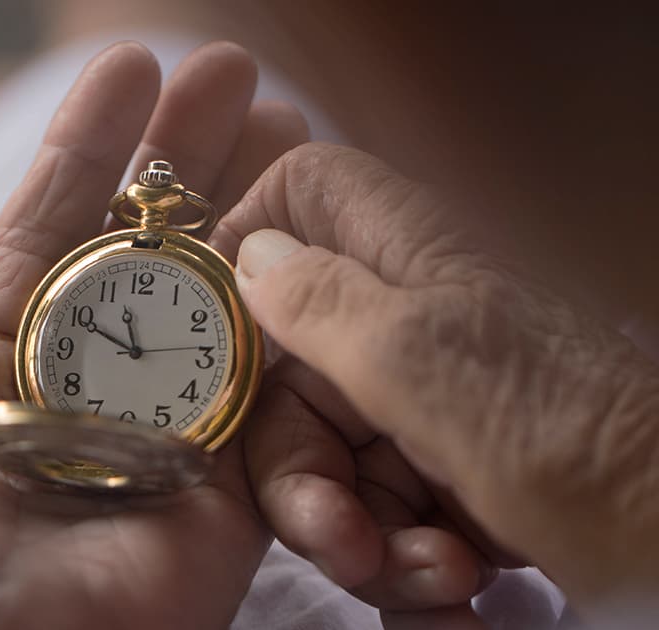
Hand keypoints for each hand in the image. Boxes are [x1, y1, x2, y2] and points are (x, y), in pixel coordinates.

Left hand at [0, 42, 310, 629]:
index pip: (45, 232)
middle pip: (141, 246)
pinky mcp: (232, 485)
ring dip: (250, 209)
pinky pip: (270, 387)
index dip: (84, 147)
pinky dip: (298, 313)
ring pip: (215, 301)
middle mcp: (85, 393)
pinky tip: (324, 232)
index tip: (124, 66)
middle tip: (224, 66)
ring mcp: (164, 434)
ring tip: (287, 117)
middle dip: (182, 152)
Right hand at [213, 143, 658, 627]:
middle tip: (342, 537)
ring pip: (319, 456)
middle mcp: (399, 318)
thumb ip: (323, 302)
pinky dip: (395, 561)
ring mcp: (416, 399)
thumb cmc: (568, 442)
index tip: (228, 344)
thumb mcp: (427, 362)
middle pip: (282, 368)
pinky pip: (365, 509)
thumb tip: (250, 258)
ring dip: (353, 532)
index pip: (298, 194)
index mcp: (401, 257)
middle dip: (300, 468)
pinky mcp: (435, 472)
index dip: (248, 249)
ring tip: (433, 571)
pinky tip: (450, 587)